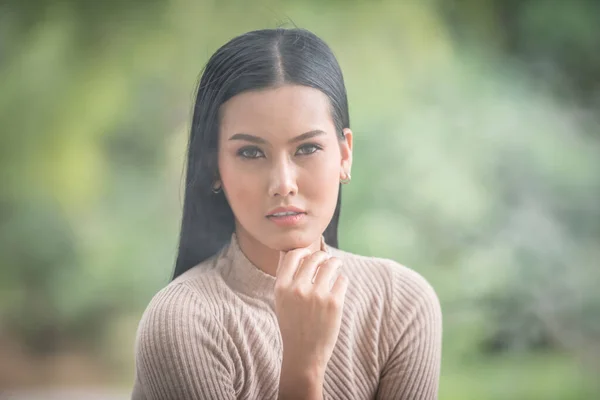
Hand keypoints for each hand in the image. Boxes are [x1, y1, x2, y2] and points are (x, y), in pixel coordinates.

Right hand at [274, 248, 348, 378]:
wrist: (304, 353)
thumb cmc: (292, 325)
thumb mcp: (281, 301)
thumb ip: (284, 277)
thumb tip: (287, 252)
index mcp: (282, 287)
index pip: (292, 255)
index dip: (303, 252)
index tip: (309, 254)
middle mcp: (298, 289)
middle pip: (314, 258)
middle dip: (322, 256)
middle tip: (327, 260)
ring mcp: (317, 295)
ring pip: (330, 265)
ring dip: (335, 262)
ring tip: (337, 264)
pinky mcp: (334, 302)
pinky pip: (342, 280)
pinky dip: (342, 279)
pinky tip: (340, 283)